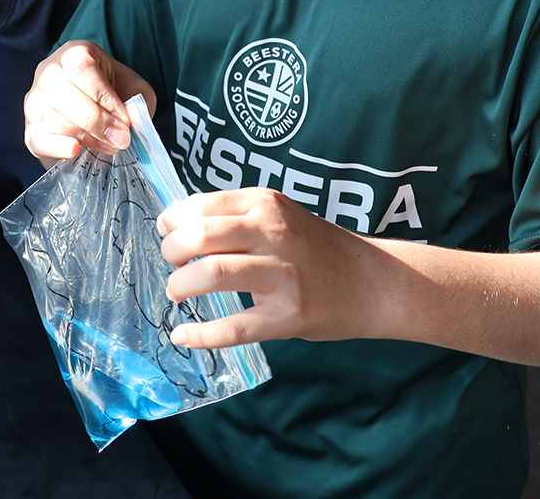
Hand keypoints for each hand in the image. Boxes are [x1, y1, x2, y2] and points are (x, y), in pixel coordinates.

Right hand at [23, 41, 155, 166]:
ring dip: (82, 135)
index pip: (81, 69)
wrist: (102, 119)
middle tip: (119, 138)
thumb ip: (136, 103)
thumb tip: (129, 121)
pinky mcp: (30, 130)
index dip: (104, 97)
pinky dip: (56, 147)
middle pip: (61, 92)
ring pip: (48, 116)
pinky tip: (75, 151)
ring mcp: (35, 101)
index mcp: (75, 54)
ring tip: (108, 146)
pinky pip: (37, 138)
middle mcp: (48, 72)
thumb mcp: (134, 92)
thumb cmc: (117, 96)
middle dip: (94, 120)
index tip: (124, 121)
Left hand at [156, 187, 375, 348]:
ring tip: (177, 292)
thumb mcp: (279, 216)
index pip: (202, 205)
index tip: (166, 232)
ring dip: (182, 285)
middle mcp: (274, 234)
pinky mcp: (288, 315)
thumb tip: (174, 221)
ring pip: (213, 274)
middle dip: (172, 251)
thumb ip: (234, 216)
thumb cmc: (316, 248)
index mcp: (266, 204)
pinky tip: (183, 335)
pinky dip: (201, 334)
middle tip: (171, 263)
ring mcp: (282, 275)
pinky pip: (234, 327)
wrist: (373, 281)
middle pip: (201, 236)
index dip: (173, 221)